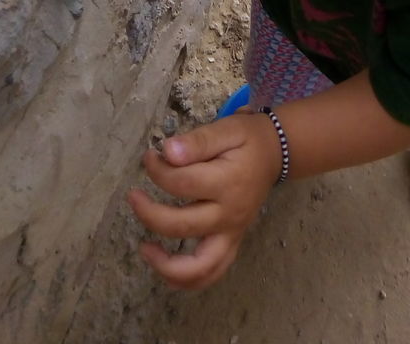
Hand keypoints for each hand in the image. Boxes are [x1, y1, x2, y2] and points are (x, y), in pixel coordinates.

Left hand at [127, 111, 281, 289]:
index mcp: (227, 183)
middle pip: (182, 226)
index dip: (157, 171)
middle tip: (133, 196)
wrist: (276, 153)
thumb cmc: (248, 139)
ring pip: (198, 266)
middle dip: (149, 214)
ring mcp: (232, 233)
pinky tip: (166, 271)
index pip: (181, 184)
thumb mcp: (227, 128)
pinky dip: (188, 280)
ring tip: (144, 248)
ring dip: (165, 265)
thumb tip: (167, 151)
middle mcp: (229, 215)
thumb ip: (198, 141)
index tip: (149, 157)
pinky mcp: (233, 243)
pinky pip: (212, 273)